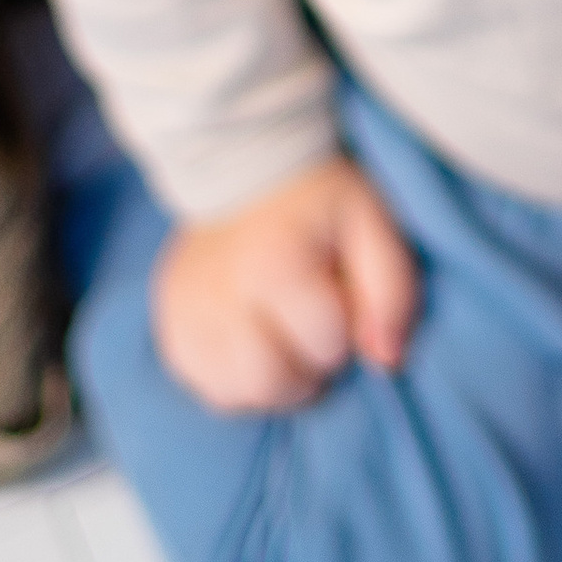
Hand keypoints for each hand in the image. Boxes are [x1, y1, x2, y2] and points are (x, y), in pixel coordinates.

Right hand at [151, 157, 419, 414]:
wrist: (243, 167)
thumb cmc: (317, 201)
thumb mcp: (371, 222)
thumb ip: (392, 289)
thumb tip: (385, 359)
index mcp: (273, 265)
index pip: (325, 347)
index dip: (345, 330)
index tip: (339, 297)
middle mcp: (219, 295)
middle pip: (271, 383)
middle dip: (307, 370)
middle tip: (312, 331)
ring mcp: (185, 314)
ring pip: (234, 395)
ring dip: (271, 383)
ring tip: (283, 341)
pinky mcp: (170, 326)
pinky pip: (205, 387)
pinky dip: (235, 381)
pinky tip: (251, 346)